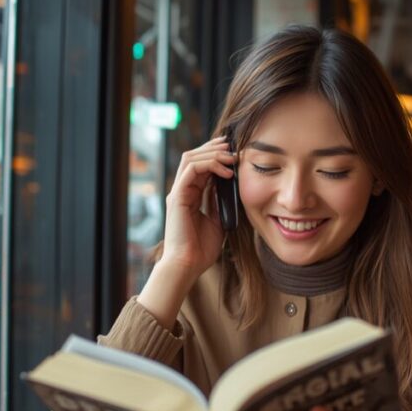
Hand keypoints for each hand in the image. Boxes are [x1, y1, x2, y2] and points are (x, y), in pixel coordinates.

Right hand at [160, 135, 235, 278]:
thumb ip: (220, 203)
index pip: (200, 166)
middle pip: (193, 156)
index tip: (234, 152)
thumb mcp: (217, 220)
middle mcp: (182, 190)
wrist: (188, 265)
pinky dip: (209, 165)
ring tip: (232, 156)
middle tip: (233, 145)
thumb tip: (230, 186)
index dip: (215, 155)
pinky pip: (191, 169)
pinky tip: (226, 172)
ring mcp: (178, 192)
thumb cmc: (202, 249)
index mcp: (190, 196)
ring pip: (191, 158)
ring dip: (213, 153)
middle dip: (213, 147)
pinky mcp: (177, 196)